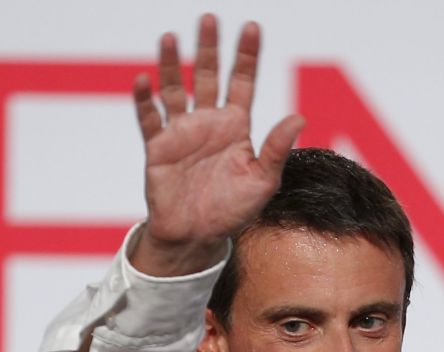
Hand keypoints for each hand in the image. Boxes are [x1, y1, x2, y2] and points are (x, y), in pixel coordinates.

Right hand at [130, 13, 303, 275]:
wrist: (197, 236)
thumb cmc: (233, 212)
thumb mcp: (263, 182)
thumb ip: (277, 149)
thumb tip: (299, 118)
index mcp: (236, 127)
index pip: (243, 82)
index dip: (246, 56)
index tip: (251, 27)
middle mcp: (208, 123)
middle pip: (209, 76)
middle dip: (209, 48)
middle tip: (208, 19)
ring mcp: (182, 132)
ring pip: (176, 89)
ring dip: (173, 65)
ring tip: (171, 39)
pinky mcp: (158, 147)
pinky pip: (149, 118)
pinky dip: (145, 100)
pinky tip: (144, 80)